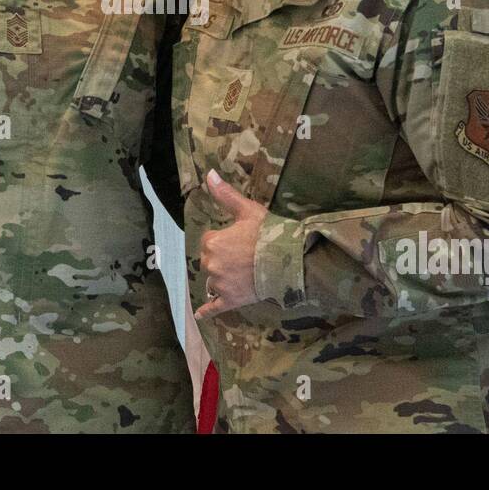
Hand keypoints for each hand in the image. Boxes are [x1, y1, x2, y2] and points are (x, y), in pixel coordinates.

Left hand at [194, 169, 267, 319]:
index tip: (239, 239)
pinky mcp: (231, 301)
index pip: (208, 240)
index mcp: (212, 243)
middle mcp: (212, 265)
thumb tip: (209, 173)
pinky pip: (214, 308)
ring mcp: (221, 285)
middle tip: (244, 255)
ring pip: (213, 281)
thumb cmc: (268, 234)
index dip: (223, 239)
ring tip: (241, 273)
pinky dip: (206, 312)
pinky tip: (199, 315)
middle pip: (209, 260)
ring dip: (222, 278)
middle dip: (222, 258)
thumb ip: (225, 194)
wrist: (288, 261)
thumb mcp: (247, 210)